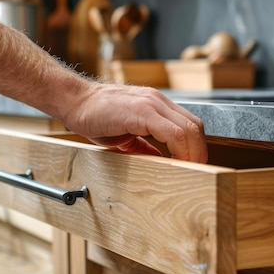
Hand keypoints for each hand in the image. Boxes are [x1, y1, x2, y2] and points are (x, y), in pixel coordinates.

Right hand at [60, 84, 207, 162]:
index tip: (193, 165)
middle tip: (197, 171)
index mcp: (156, 105)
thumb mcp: (126, 134)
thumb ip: (144, 146)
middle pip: (195, 126)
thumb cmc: (96, 116)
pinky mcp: (142, 111)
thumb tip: (160, 160)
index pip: (190, 125)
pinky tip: (174, 163)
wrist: (74, 101)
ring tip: (188, 169)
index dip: (195, 147)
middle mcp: (158, 101)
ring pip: (189, 128)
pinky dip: (179, 150)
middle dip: (199, 152)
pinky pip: (173, 132)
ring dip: (192, 153)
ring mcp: (152, 104)